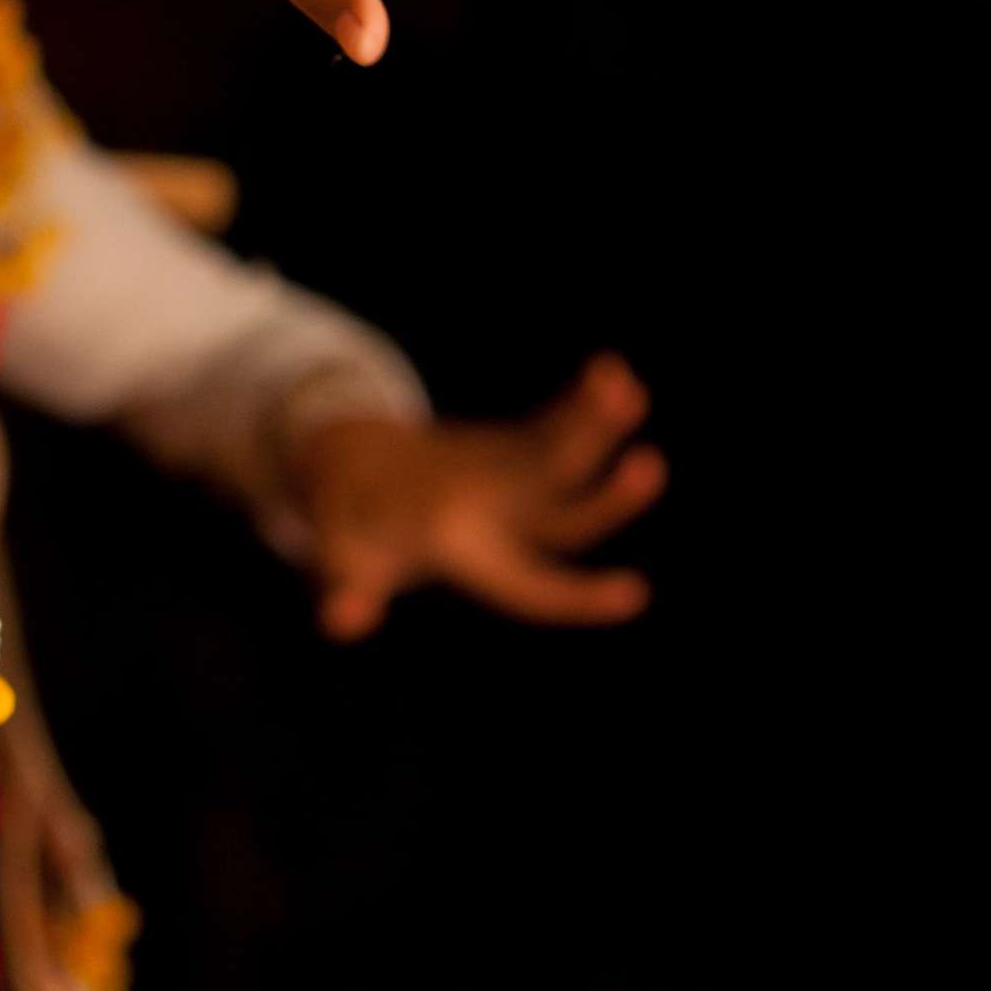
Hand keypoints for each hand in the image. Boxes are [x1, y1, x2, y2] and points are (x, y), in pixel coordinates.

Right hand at [291, 356, 662, 635]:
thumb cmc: (359, 536)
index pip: (533, 588)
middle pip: (566, 518)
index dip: (579, 596)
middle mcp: (510, 529)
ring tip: (625, 386)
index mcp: (474, 561)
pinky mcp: (517, 450)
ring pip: (568, 463)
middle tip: (649, 465)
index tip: (636, 593)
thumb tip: (341, 622)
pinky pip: (555, 425)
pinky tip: (612, 368)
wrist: (370, 494)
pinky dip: (580, 402)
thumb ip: (351, 588)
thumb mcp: (351, 559)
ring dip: (598, 427)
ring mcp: (520, 487)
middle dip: (608, 498)